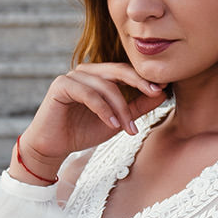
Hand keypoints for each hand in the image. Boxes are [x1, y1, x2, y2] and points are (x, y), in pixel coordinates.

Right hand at [12, 62, 165, 183]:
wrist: (53, 147)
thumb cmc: (83, 132)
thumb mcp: (117, 120)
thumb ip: (137, 107)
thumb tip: (162, 94)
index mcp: (99, 75)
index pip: (126, 71)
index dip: (145, 79)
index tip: (165, 88)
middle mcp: (86, 71)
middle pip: (118, 71)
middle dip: (139, 82)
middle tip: (156, 93)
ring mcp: (73, 76)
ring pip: (105, 86)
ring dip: (120, 108)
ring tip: (129, 129)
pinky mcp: (61, 85)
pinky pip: (88, 94)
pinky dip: (103, 110)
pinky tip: (112, 125)